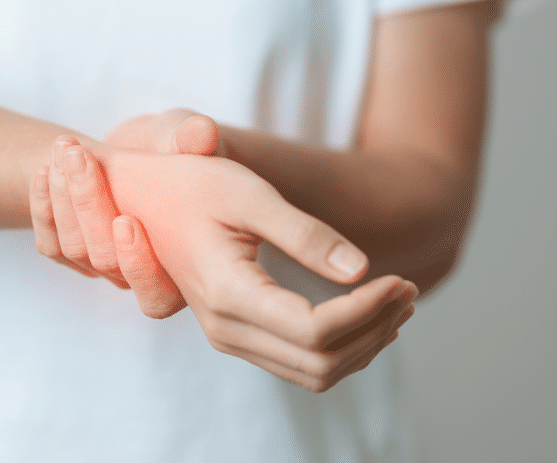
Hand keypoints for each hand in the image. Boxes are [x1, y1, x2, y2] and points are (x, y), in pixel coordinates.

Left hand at [29, 109, 218, 316]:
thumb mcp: (192, 137)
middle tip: (78, 157)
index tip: (125, 220)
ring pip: (76, 250)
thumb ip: (196, 138)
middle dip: (89, 206)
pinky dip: (44, 208)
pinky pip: (53, 245)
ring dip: (63, 199)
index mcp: (187, 263)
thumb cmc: (181, 144)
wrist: (152, 147)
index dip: (138, 263)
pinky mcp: (79, 253)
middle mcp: (147, 274)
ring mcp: (109, 267)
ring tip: (64, 153)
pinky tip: (44, 171)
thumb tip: (202, 133)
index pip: (157, 292)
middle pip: (107, 261)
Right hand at [88, 144, 415, 391]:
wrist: (146, 195)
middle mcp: (224, 327)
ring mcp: (229, 338)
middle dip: (374, 327)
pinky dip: (344, 348)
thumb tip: (362, 269)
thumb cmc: (195, 183)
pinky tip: (371, 313)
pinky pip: (300, 365)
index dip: (366, 310)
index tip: (399, 277)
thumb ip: (306, 233)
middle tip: (410, 288)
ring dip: (365, 343)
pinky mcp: (238, 336)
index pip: (314, 330)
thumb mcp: (251, 194)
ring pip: (312, 372)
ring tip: (401, 300)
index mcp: (227, 292)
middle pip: (319, 359)